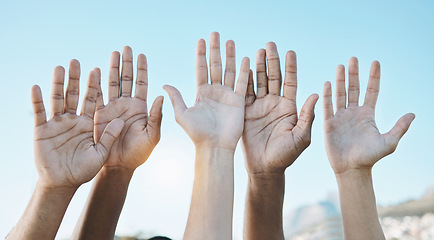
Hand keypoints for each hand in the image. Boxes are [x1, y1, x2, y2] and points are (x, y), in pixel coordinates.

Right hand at [32, 60, 123, 188]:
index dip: (94, 85)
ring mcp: (57, 123)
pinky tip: (37, 87)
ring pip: (58, 99)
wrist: (64, 183)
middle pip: (75, 94)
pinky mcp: (42, 130)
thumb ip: (110, 137)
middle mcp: (74, 119)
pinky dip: (38, 100)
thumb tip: (121, 121)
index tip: (98, 69)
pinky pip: (40, 113)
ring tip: (59, 68)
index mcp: (90, 122)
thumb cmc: (85, 171)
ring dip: (58, 84)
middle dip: (76, 78)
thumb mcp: (102, 154)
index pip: (93, 99)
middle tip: (76, 61)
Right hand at [94, 47, 163, 170]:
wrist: (119, 166)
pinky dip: (96, 84)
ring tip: (113, 53)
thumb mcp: (152, 135)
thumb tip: (162, 95)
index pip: (142, 84)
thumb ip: (157, 116)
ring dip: (113, 68)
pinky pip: (98, 96)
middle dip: (127, 63)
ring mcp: (112, 108)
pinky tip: (96, 70)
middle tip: (126, 47)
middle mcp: (127, 104)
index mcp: (141, 108)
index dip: (142, 69)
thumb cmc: (139, 154)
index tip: (141, 54)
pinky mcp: (99, 114)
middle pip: (127, 79)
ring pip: (112, 84)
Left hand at [164, 32, 249, 150]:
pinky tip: (246, 58)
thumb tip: (164, 84)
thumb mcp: (182, 115)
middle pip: (215, 66)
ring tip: (230, 41)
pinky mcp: (239, 101)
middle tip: (215, 34)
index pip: (201, 68)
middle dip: (215, 50)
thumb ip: (176, 98)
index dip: (201, 54)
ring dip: (230, 56)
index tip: (201, 40)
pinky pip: (243, 83)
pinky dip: (245, 71)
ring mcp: (227, 95)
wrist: (214, 147)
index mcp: (201, 93)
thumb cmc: (196, 134)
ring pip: (230, 71)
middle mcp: (215, 92)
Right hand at [241, 43, 317, 173]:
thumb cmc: (286, 156)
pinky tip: (243, 67)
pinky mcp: (246, 111)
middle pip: (274, 77)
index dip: (290, 67)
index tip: (290, 52)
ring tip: (258, 51)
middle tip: (270, 44)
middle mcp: (275, 103)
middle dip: (272, 61)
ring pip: (259, 82)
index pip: (291, 82)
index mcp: (290, 107)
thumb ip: (308, 116)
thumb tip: (315, 95)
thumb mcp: (302, 137)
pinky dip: (244, 80)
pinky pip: (245, 93)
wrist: (265, 168)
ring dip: (258, 67)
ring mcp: (260, 106)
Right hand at [323, 57, 414, 174]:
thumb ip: (399, 128)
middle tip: (353, 59)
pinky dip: (327, 95)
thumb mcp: (389, 142)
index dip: (374, 77)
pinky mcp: (329, 123)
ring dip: (340, 80)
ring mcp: (340, 117)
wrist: (352, 169)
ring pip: (340, 94)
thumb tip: (412, 114)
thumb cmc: (370, 158)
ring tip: (340, 66)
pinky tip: (328, 83)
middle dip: (354, 74)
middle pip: (353, 88)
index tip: (375, 62)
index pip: (371, 91)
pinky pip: (328, 106)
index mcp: (367, 115)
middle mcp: (353, 113)